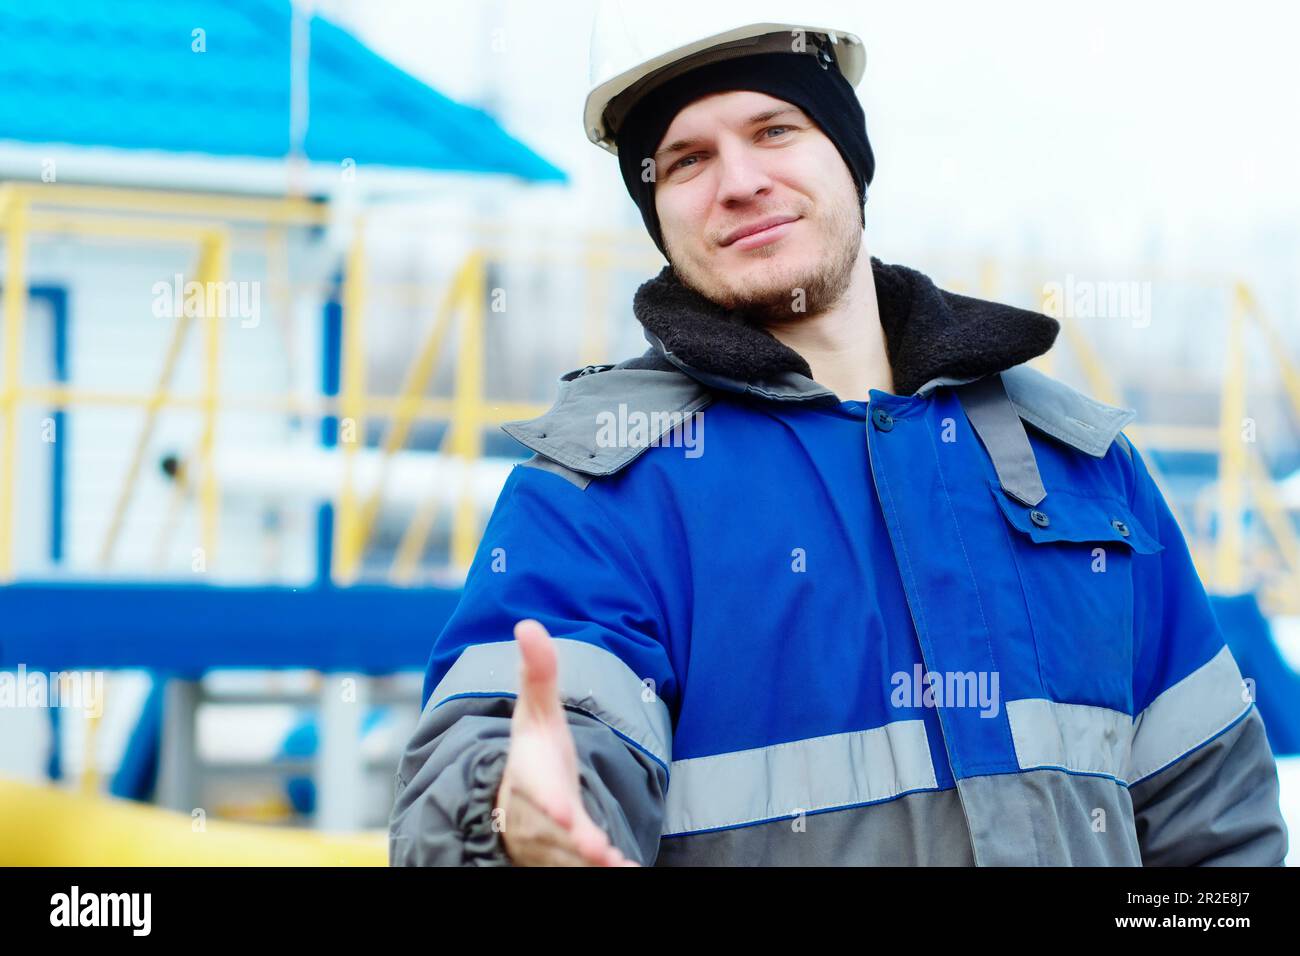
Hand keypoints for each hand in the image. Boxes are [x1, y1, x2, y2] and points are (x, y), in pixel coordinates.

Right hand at [494, 619, 638, 866]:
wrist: (513, 803)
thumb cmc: (531, 754)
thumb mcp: (535, 711)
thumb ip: (538, 672)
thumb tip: (527, 624)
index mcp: (529, 777)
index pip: (537, 792)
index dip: (548, 803)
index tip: (564, 812)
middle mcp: (538, 817)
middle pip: (557, 836)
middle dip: (576, 844)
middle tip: (599, 852)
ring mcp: (551, 844)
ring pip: (570, 860)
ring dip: (593, 864)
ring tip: (619, 868)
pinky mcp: (566, 860)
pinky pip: (583, 871)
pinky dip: (606, 873)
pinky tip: (630, 873)